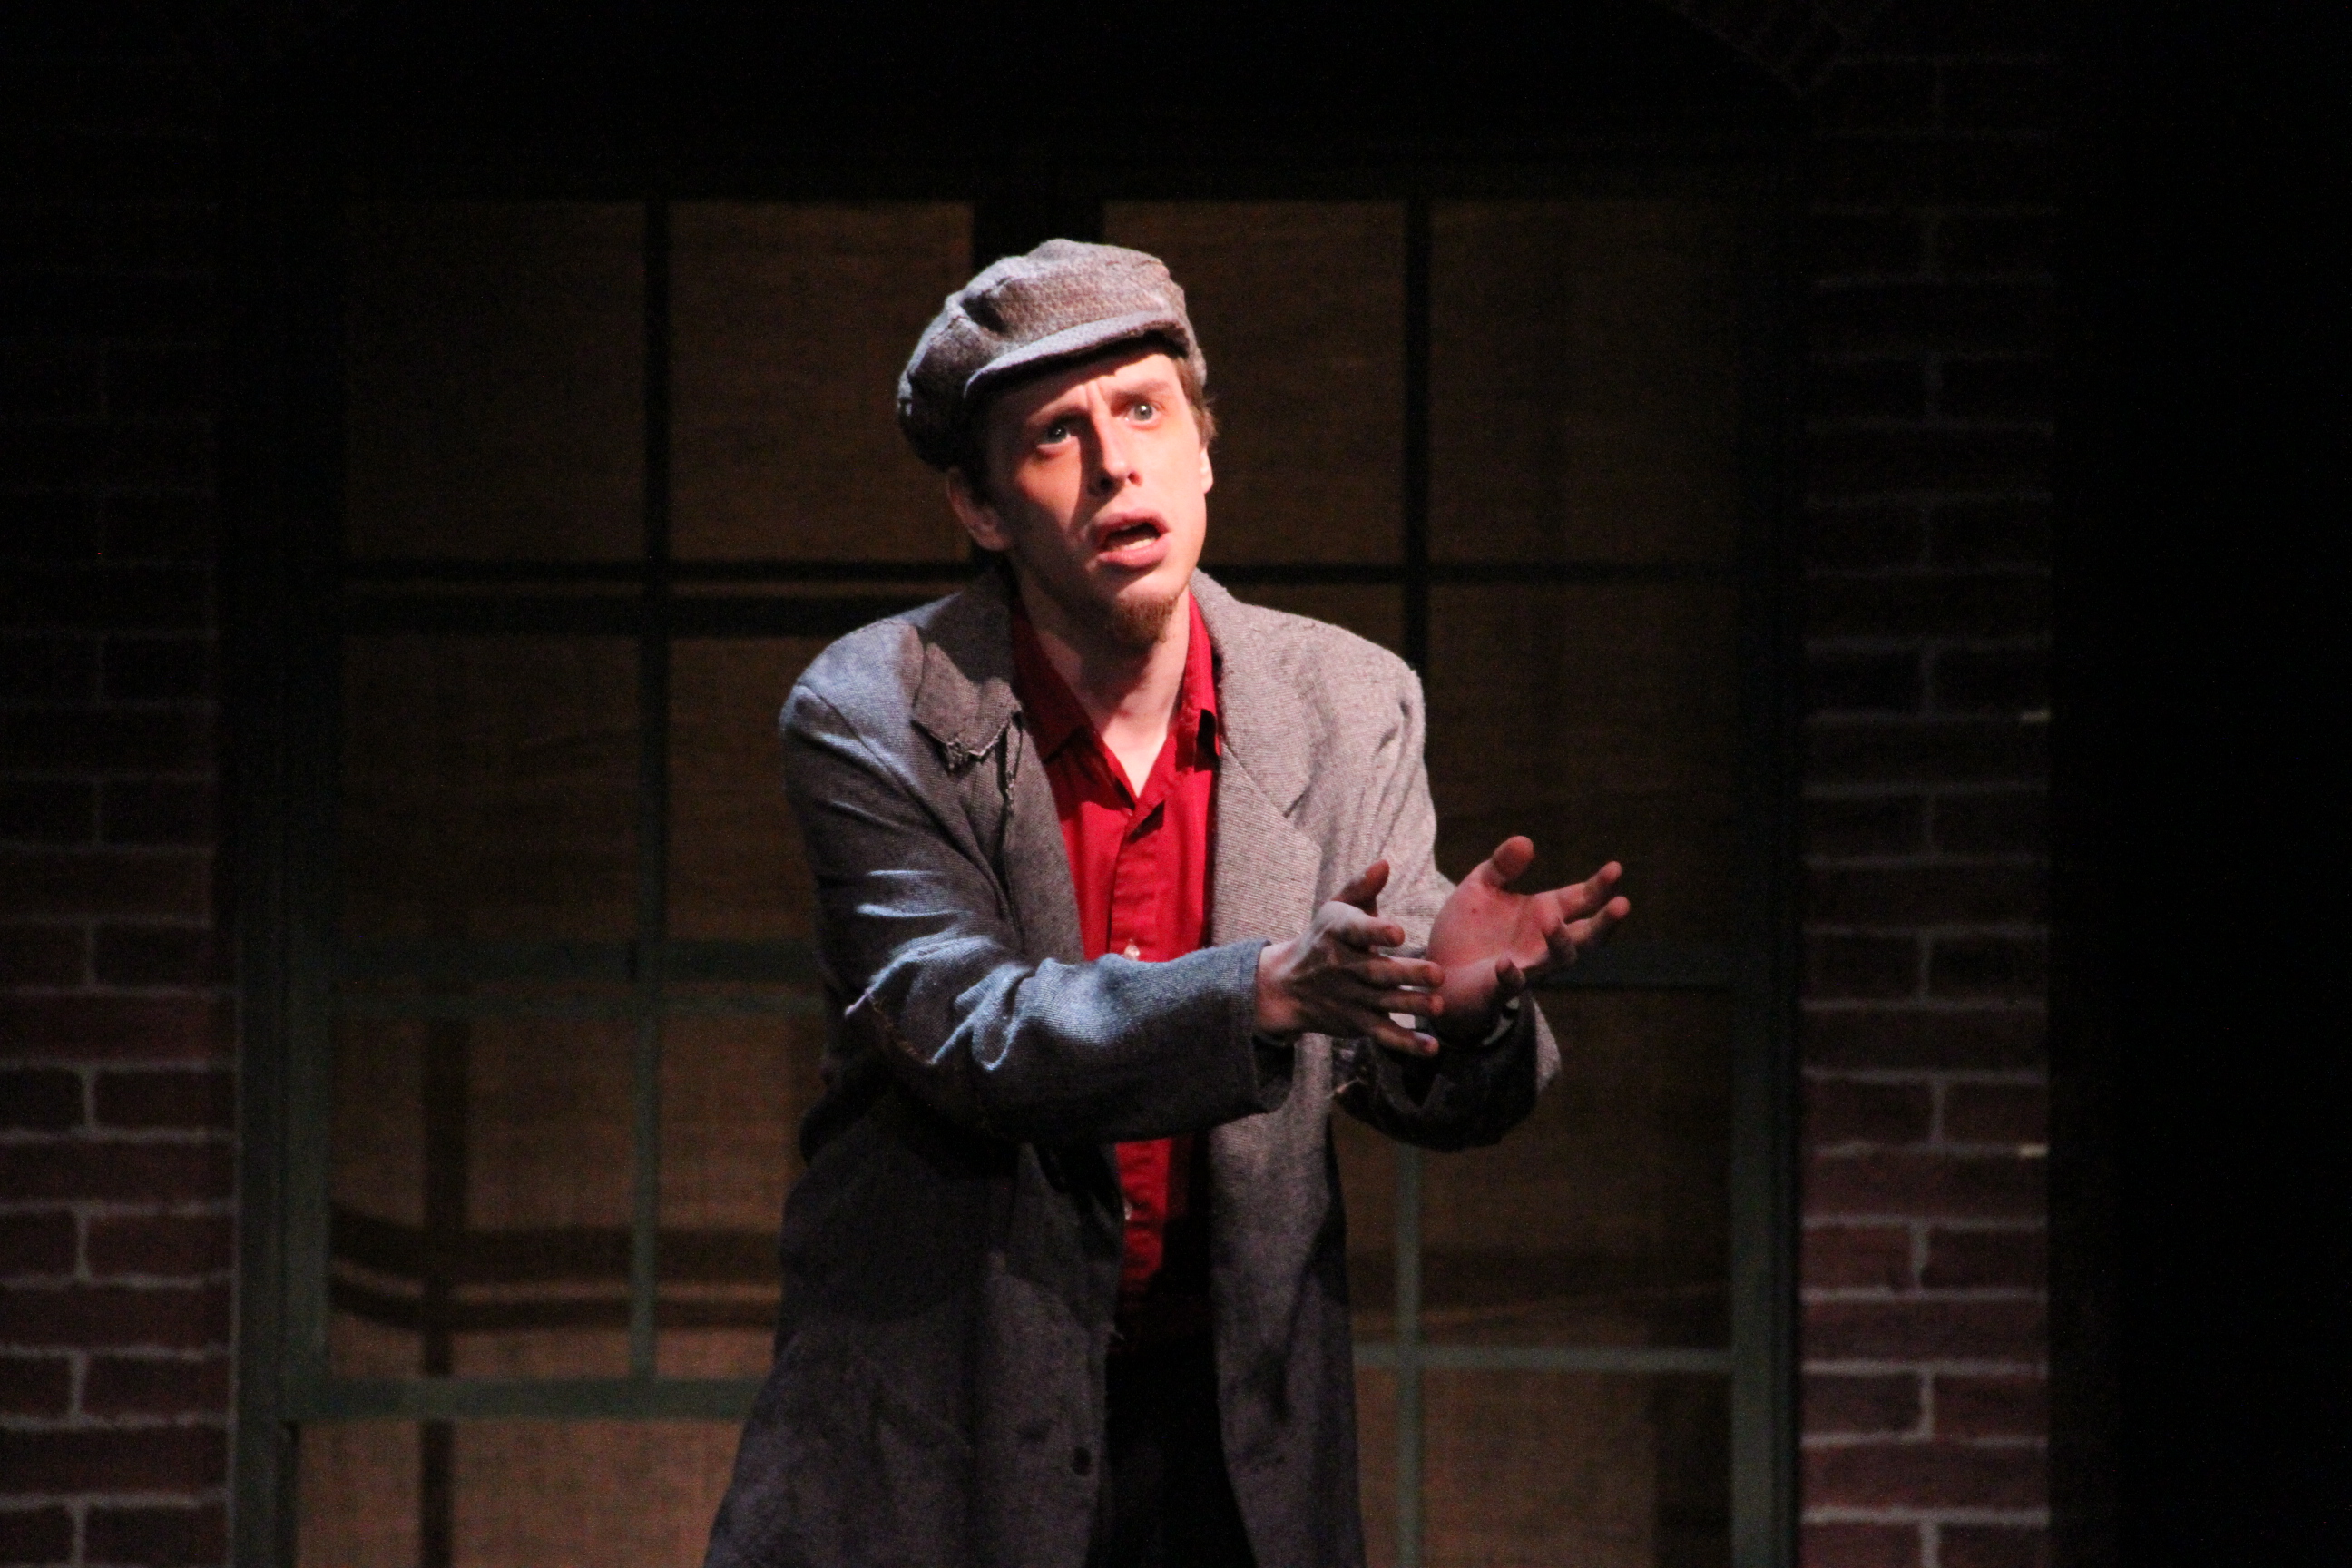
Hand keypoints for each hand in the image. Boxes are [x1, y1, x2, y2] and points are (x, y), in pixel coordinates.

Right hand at [1255, 861, 1448, 1056]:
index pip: (1357, 932)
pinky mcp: (1358, 1023)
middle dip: (1407, 974)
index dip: (1376, 932)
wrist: (1288, 985)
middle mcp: (1344, 967)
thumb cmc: (1322, 938)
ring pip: (1384, 1004)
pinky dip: (1406, 1043)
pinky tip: (1431, 1048)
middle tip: (1438, 974)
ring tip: (1439, 1006)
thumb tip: (1385, 863)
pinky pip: (1383, 1034)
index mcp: (1339, 934)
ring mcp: (1351, 998)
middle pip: (1377, 972)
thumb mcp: (1335, 908)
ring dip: (1412, 1006)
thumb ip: (1362, 887)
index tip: (1398, 932)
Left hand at [1424, 837, 1628, 1039]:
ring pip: (1558, 960)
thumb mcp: (1481, 887)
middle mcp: (1543, 942)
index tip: (1616, 868)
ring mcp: (1525, 966)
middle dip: (1605, 922)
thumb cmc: (1467, 929)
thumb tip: (1526, 841)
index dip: (1599, 886)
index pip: (1580, 899)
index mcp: (1544, 913)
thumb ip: (1502, 866)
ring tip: (1552, 921)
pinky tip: (1504, 963)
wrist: (1437, 971)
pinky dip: (1511, 974)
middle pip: (1586, 935)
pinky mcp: (1498, 988)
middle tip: (1622, 904)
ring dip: (1559, 942)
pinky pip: (1511, 984)